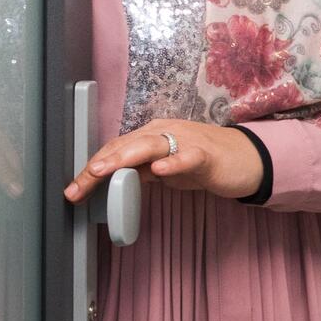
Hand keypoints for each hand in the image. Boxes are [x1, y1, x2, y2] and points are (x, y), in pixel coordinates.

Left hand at [63, 118, 262, 203]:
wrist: (246, 159)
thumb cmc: (204, 162)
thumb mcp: (166, 167)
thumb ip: (141, 171)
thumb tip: (110, 183)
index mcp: (154, 134)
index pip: (116, 148)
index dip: (93, 166)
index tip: (74, 189)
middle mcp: (166, 132)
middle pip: (126, 145)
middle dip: (99, 165)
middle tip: (78, 186)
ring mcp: (187, 141)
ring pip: (150, 144)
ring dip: (124, 157)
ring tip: (103, 171)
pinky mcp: (207, 155)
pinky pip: (188, 157)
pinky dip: (173, 162)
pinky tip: (159, 170)